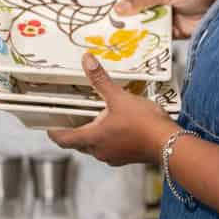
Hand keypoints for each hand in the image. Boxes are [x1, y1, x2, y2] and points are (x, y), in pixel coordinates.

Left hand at [47, 54, 172, 166]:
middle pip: (79, 144)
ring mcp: (114, 157)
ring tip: (94, 121)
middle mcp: (100, 151)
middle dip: (73, 133)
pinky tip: (117, 128)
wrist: (170, 144)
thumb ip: (101, 80)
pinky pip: (111, 149)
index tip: (49, 128)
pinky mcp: (127, 158)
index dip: (54, 133)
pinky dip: (108, 140)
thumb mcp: (119, 97)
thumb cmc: (143, 122)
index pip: (64, 139)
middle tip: (70, 120)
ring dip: (92, 136)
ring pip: (95, 148)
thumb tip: (87, 60)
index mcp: (92, 138)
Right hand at [102, 0, 218, 37]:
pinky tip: (140, 49)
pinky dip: (143, 46)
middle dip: (114, 24)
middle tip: (108, 34)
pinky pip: (146, 41)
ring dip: (129, 36)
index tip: (101, 16)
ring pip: (132, 30)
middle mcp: (145, 3)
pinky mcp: (162, 34)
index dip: (106, 3)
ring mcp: (153, 19)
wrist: (217, 10)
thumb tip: (120, 8)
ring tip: (122, 44)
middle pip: (121, 14)